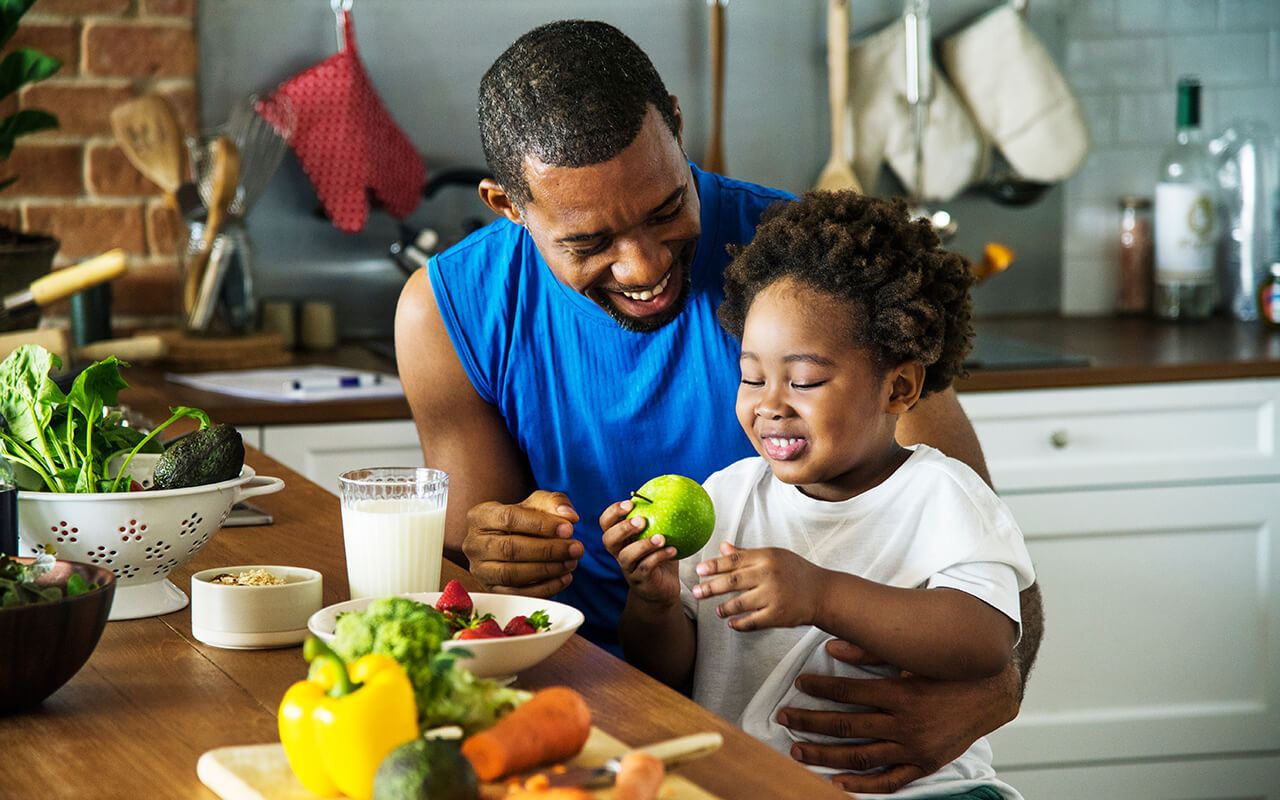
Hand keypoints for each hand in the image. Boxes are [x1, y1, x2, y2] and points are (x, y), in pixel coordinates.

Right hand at [461, 490, 582, 597]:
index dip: (541, 525)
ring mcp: (479, 570)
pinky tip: (564, 578)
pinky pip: (517, 594)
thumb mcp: (537, 504)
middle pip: (511, 548)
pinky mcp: (490, 590)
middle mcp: (473, 544)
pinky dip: (543, 588)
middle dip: (548, 550)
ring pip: (512, 574)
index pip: (509, 518)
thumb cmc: (524, 520)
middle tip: (576, 549)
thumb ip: (554, 503)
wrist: (509, 542)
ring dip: (547, 570)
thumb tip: (569, 516)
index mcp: (480, 516)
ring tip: (572, 563)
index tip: (569, 529)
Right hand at [600, 499, 681, 607]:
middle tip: (641, 520)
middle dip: (622, 528)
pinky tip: (674, 550)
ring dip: (643, 545)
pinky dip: (659, 557)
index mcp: (621, 539)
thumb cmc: (660, 557)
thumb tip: (675, 490)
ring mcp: (628, 568)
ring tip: (661, 538)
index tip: (630, 503)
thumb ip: (661, 518)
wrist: (662, 589)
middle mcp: (620, 553)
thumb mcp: (660, 535)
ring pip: (626, 556)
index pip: (606, 523)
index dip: (613, 512)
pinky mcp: (640, 581)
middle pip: (609, 539)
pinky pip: (646, 568)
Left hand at [692, 542, 824, 630]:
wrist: (822, 592)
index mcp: (766, 557)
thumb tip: (723, 547)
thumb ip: (747, 554)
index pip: (734, 560)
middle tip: (695, 592)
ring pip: (739, 603)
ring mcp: (773, 595)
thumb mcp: (774, 556)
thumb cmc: (795, 572)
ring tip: (717, 610)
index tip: (699, 570)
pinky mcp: (778, 615)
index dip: (714, 565)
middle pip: (732, 581)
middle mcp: (769, 574)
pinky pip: (752, 622)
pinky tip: (732, 624)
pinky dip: (739, 624)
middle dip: (710, 587)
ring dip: (724, 608)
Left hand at [779, 639, 1020, 793]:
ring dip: (825, 755)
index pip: (848, 691)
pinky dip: (863, 785)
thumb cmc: (949, 670)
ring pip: (860, 756)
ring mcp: (914, 748)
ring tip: (796, 750)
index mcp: (901, 693)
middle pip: (846, 726)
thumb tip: (833, 645)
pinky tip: (837, 782)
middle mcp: (905, 724)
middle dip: (809, 722)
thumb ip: (871, 650)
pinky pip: (889, 781)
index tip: (799, 683)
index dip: (820, 687)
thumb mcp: (913, 656)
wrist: (991, 694)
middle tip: (783, 718)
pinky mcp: (924, 764)